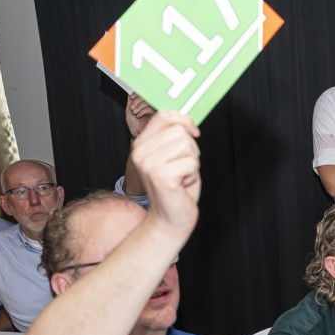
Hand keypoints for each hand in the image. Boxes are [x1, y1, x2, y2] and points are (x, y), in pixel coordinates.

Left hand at [125, 93, 156, 138]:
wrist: (136, 134)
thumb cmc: (134, 125)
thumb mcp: (129, 111)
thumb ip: (130, 101)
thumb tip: (130, 92)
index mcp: (143, 103)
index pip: (143, 93)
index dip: (137, 93)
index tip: (132, 97)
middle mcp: (150, 106)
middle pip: (146, 96)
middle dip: (137, 101)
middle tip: (132, 107)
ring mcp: (154, 110)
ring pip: (148, 101)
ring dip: (139, 106)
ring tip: (135, 112)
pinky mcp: (157, 115)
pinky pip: (150, 108)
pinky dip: (142, 111)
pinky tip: (139, 116)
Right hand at [129, 111, 200, 234]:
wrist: (170, 218)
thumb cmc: (176, 188)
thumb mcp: (172, 157)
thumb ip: (173, 137)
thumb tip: (186, 120)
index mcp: (141, 144)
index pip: (164, 116)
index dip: (184, 120)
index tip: (194, 133)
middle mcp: (140, 152)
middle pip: (179, 131)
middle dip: (191, 148)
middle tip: (184, 167)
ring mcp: (148, 164)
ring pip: (186, 145)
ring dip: (192, 162)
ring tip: (182, 176)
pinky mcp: (160, 176)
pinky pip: (191, 163)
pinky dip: (193, 175)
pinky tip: (182, 185)